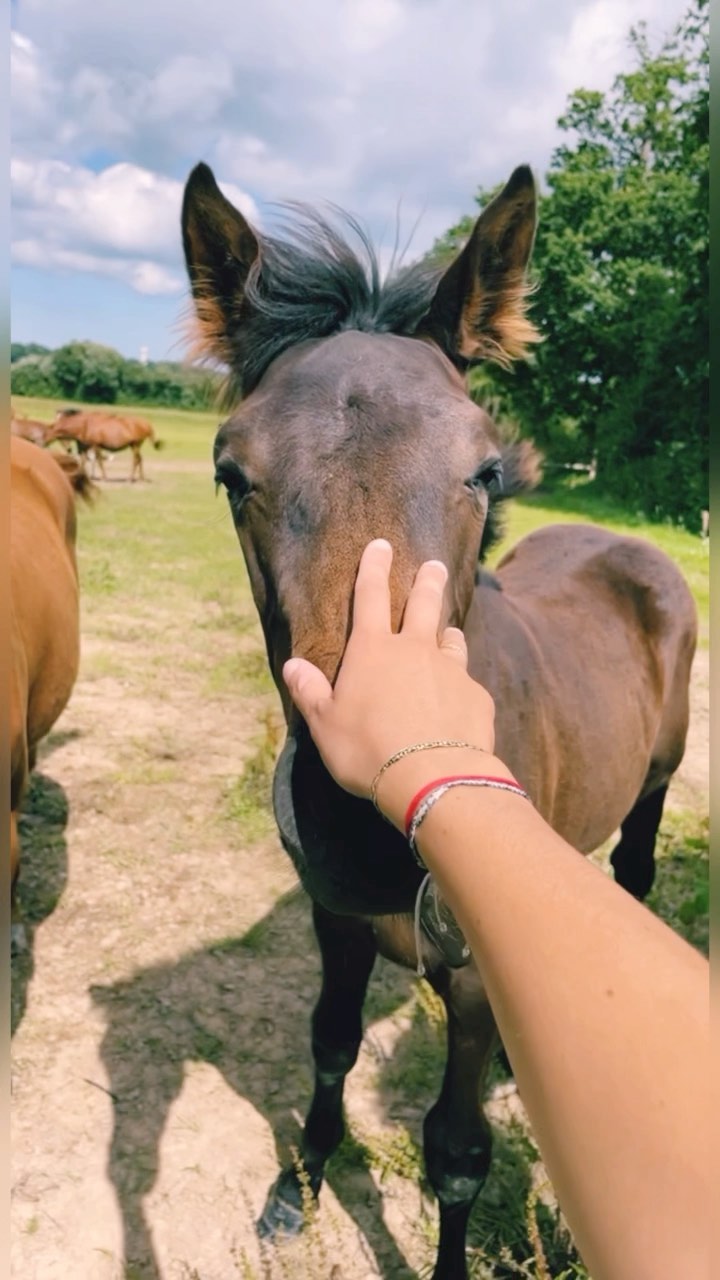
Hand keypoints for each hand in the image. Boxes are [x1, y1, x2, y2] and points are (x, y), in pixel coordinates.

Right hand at [283, 540, 499, 823]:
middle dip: (427, 581)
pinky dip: (461, 685)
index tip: (381, 545)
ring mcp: (451, 671)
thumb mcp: (325, 725)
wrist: (433, 777)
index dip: (374, 568)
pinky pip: (468, 684)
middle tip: (435, 565)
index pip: (370, 596)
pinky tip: (460, 699)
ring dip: (448, 633)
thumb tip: (292, 665)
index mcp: (373, 650)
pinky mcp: (477, 697)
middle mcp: (414, 649)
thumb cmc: (368, 750)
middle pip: (423, 604)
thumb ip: (310, 692)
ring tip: (450, 631)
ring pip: (450, 640)